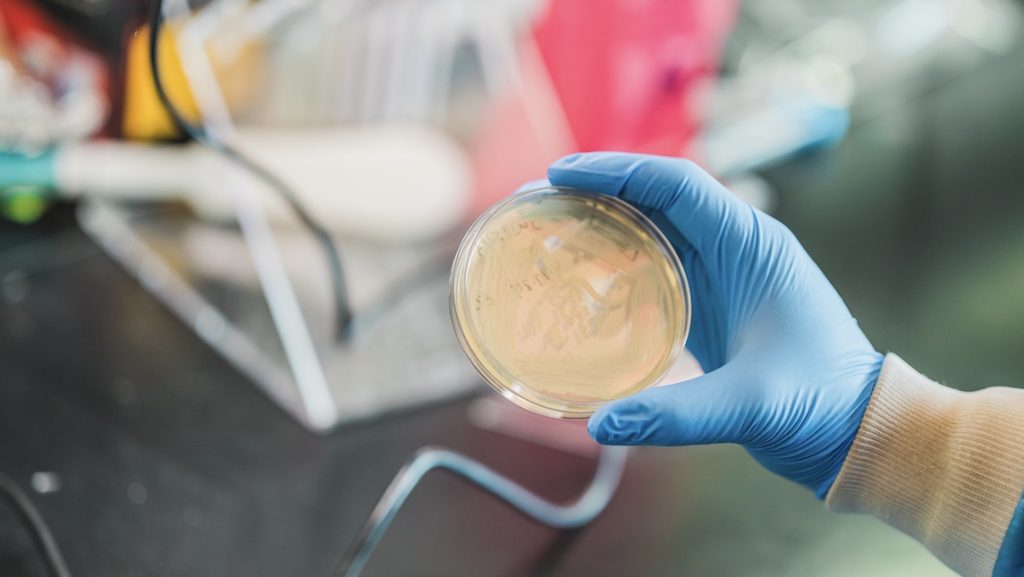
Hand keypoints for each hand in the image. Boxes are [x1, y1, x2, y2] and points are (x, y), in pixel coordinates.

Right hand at [547, 152, 882, 497]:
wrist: (856, 429)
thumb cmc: (822, 402)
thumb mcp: (753, 404)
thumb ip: (676, 414)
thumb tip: (600, 425)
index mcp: (753, 245)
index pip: (677, 184)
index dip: (616, 172)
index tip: (560, 175)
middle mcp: (736, 248)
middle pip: (657, 198)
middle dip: (597, 191)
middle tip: (538, 199)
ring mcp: (723, 275)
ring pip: (653, 229)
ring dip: (603, 224)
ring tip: (548, 230)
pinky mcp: (712, 305)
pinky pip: (656, 267)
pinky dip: (616, 265)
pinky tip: (580, 280)